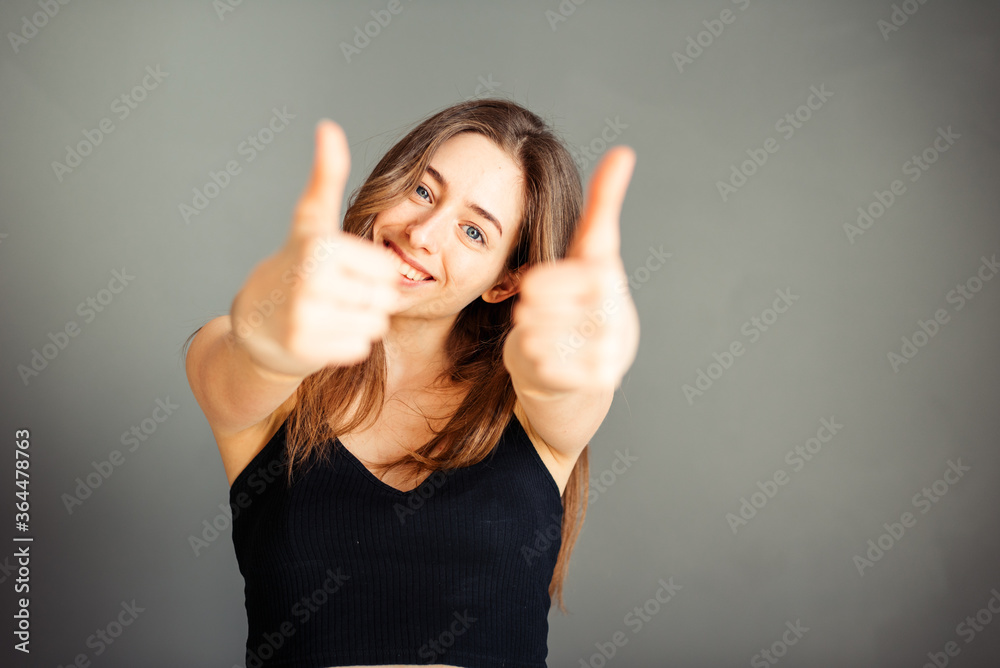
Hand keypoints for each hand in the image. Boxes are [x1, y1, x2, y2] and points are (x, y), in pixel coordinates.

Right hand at [230, 120, 402, 378]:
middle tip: (334, 294)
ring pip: (376, 325)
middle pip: (386, 299)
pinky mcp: (304, 349)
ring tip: (328, 312)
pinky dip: (346, 344)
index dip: (372, 272)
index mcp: (319, 245)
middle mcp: (309, 280)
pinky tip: (322, 333)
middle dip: (368, 299)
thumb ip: (326, 176)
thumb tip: (328, 126)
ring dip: (360, 322)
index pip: (388, 270)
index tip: (340, 268)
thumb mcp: (311, 220)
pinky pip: (359, 348)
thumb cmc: (295, 266)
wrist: (257, 323)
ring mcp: (304, 317)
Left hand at [504, 146, 639, 393]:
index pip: (578, 275)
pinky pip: (544, 363)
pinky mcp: (598, 380)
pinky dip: (535, 357)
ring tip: (541, 328)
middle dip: (532, 307)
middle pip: (546, 306)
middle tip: (535, 308)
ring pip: (541, 335)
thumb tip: (623, 152)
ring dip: (530, 331)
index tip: (530, 284)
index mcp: (612, 279)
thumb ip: (603, 203)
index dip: (547, 282)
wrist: (581, 362)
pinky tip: (544, 352)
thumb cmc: (578, 297)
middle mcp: (618, 315)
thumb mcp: (590, 249)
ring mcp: (611, 350)